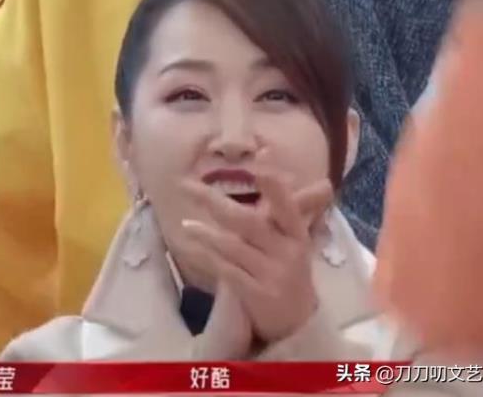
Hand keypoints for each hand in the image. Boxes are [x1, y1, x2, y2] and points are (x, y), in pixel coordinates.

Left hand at [181, 173, 332, 343]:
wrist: (297, 322)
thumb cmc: (289, 270)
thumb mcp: (294, 239)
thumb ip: (285, 207)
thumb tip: (290, 167)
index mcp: (297, 234)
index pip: (286, 205)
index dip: (274, 184)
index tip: (260, 158)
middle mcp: (287, 252)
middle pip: (248, 222)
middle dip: (214, 201)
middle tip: (187, 186)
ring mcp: (272, 274)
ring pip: (233, 247)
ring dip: (206, 234)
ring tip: (185, 223)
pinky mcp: (257, 295)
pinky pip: (226, 271)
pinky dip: (206, 258)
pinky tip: (190, 248)